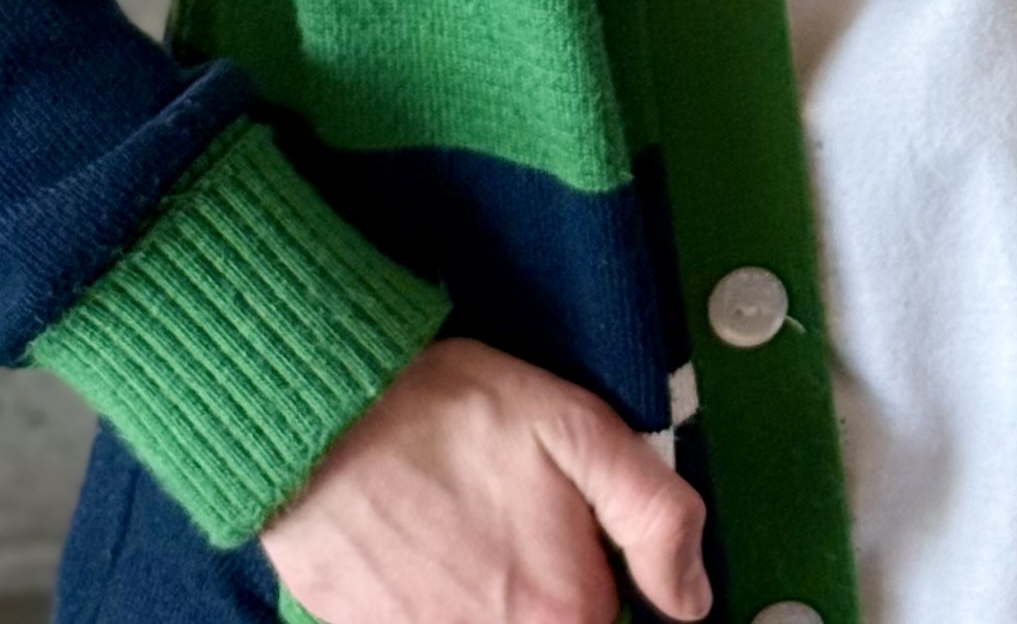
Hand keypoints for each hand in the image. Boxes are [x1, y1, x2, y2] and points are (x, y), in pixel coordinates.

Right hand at [262, 339, 710, 623]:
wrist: (324, 422)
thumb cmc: (451, 413)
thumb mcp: (578, 428)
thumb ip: (654, 515)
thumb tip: (691, 600)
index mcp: (564, 612)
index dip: (613, 584)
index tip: (586, 545)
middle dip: (549, 590)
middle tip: (519, 528)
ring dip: (496, 593)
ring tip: (472, 534)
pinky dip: (444, 600)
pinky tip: (431, 551)